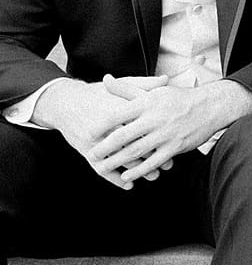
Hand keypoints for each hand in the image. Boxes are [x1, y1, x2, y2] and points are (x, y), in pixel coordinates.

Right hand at [31, 75, 169, 188]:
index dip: (158, 134)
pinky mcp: (85, 151)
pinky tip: (129, 185)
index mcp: (118, 109)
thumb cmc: (98, 93)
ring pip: (119, 159)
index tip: (174, 140)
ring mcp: (95, 141)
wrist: (64, 102)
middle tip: (168, 163)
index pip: (142, 124)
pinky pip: (100, 168)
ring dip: (137, 171)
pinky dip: (114, 179)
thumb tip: (166, 79)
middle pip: (132, 144)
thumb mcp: (120, 85)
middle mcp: (107, 126)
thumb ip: (143, 85)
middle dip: (151, 156)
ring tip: (154, 175)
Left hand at [89, 79, 251, 183]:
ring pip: (136, 151)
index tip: (88, 133)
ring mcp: (165, 134)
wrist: (210, 107)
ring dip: (116, 162)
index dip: (101, 126)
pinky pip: (153, 162)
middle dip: (104, 147)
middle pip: (123, 136)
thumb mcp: (152, 90)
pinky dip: (139, 170)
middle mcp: (155, 118)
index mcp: (147, 103)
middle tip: (91, 154)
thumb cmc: (178, 98)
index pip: (118, 115)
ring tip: (102, 167)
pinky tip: (127, 175)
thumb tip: (106, 79)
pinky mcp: (175, 147)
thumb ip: (126, 88)